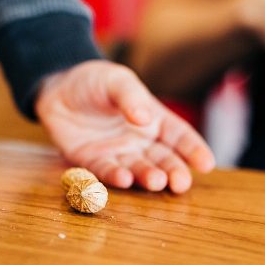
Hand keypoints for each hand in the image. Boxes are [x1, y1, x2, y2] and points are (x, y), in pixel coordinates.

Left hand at [34, 60, 214, 192]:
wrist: (58, 88)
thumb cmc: (94, 81)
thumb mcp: (116, 80)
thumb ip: (130, 97)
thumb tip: (145, 118)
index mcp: (153, 119)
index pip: (179, 136)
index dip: (193, 149)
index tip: (206, 163)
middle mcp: (140, 141)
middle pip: (163, 159)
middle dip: (174, 172)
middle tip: (181, 183)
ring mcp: (118, 153)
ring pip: (139, 169)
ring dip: (148, 177)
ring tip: (156, 182)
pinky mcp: (93, 162)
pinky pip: (107, 172)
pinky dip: (116, 177)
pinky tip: (124, 180)